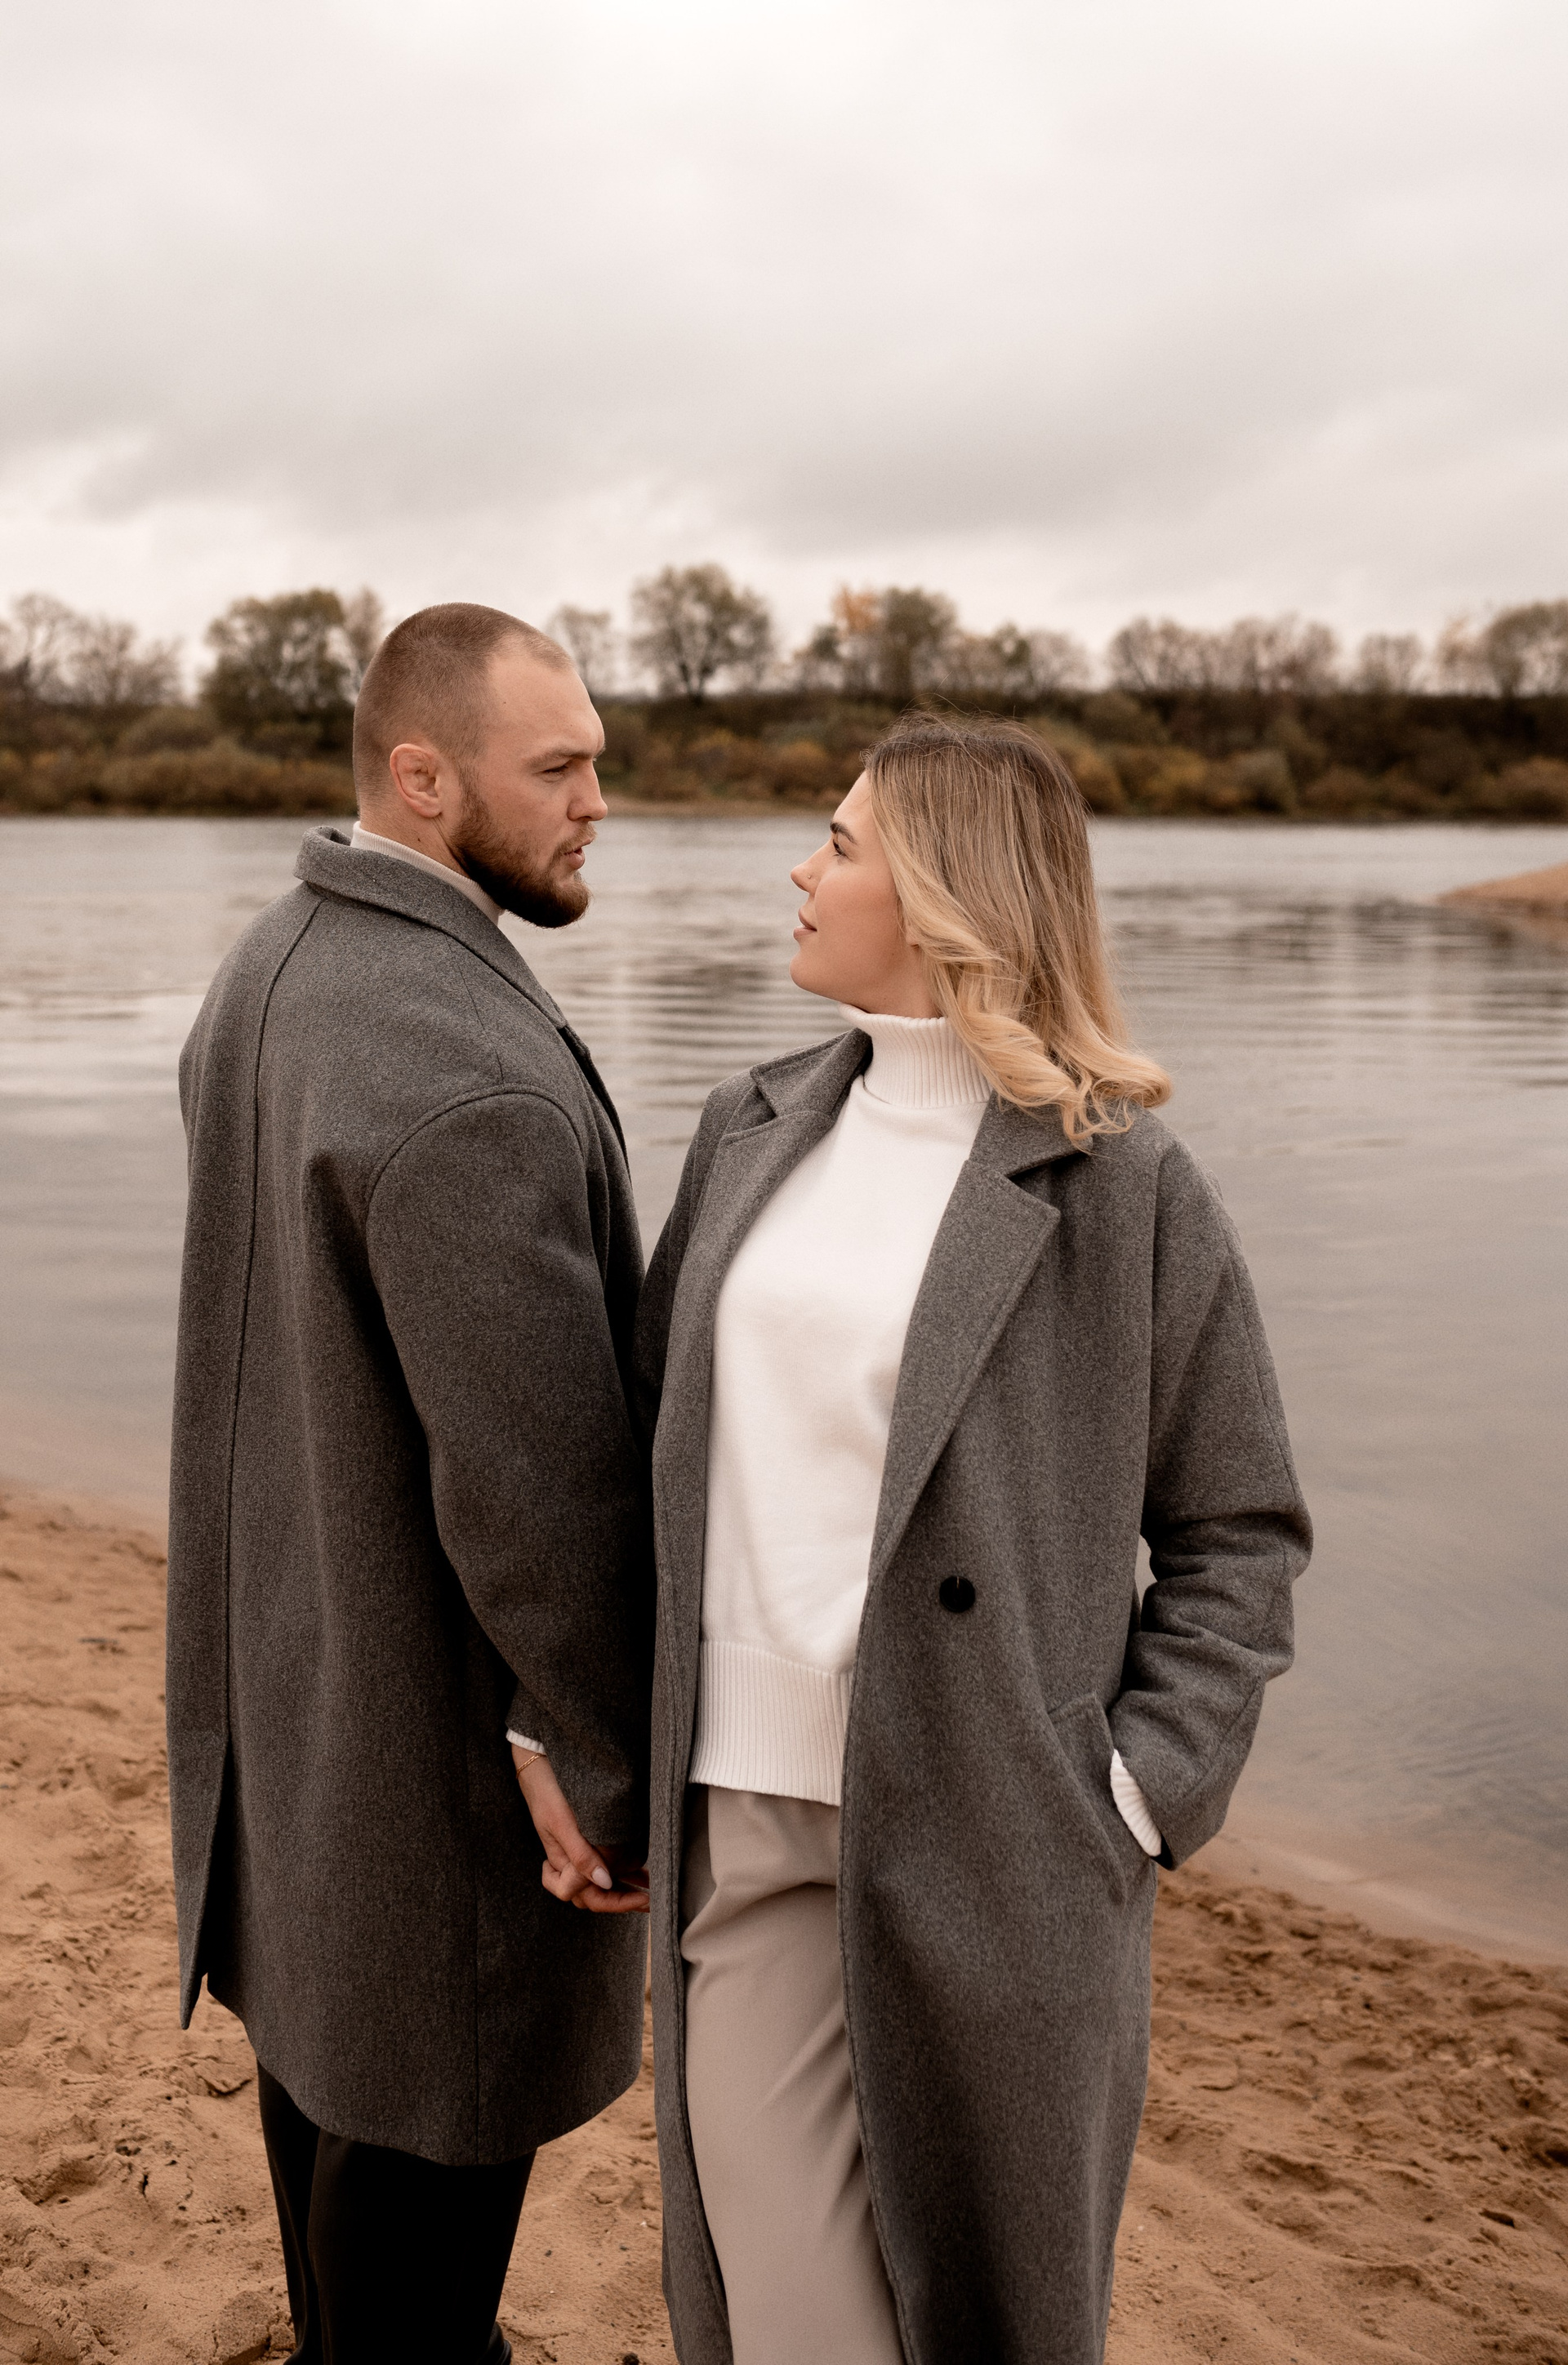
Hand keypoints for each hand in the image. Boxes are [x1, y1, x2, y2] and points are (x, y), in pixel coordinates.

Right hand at [511, 1746, 649, 1913]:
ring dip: (627, 1888)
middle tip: (653, 1900)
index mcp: (560, 1866)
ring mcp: (578, 1854)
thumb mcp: (562, 1824)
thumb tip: (604, 1882)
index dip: (616, 1903)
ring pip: (603, 1884)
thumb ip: (580, 1855)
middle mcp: (569, 1865)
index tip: (642, 1898)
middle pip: (596, 1897)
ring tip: (653, 1889)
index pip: (588, 1897)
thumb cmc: (547, 1794)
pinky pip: (607, 1864)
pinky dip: (625, 1871)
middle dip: (624, 1901)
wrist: (540, 1765)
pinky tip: (644, 1871)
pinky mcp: (587, 1841)